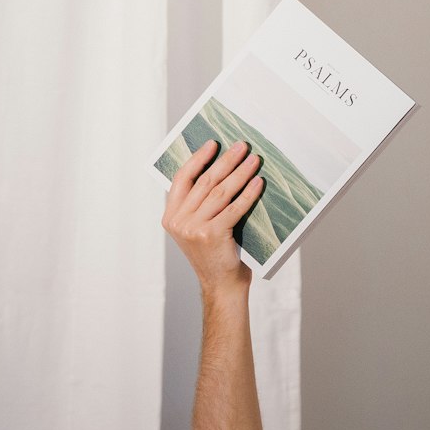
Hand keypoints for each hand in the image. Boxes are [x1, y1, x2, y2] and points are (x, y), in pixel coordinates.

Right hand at [161, 139, 262, 293]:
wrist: (222, 286)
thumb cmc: (216, 255)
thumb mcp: (198, 229)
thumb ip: (199, 206)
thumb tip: (220, 171)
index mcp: (170, 216)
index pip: (182, 178)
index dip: (198, 158)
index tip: (213, 143)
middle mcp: (178, 221)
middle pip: (205, 182)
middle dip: (225, 161)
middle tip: (241, 145)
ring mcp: (193, 228)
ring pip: (220, 192)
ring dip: (240, 172)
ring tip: (254, 159)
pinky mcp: (212, 235)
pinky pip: (234, 208)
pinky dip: (248, 194)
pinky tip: (258, 182)